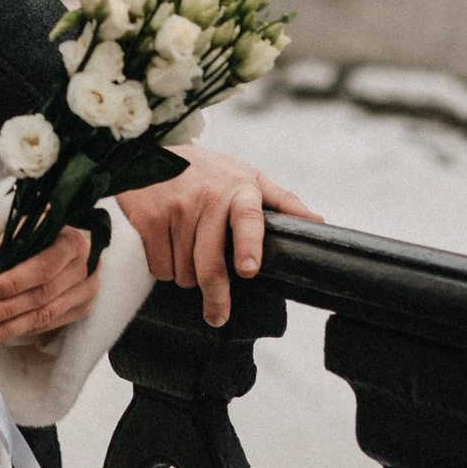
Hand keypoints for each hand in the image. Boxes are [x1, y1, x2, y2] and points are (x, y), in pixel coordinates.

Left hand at [0, 223, 99, 348]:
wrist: (61, 243)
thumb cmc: (36, 237)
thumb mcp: (15, 240)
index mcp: (71, 241)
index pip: (42, 267)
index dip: (13, 282)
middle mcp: (86, 266)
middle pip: (43, 295)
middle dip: (5, 310)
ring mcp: (87, 290)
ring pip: (45, 315)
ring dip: (8, 328)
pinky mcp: (83, 308)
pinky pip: (49, 324)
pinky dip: (22, 330)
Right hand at [112, 149, 313, 324]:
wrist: (149, 151)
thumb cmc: (208, 170)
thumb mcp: (246, 176)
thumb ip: (282, 201)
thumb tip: (318, 224)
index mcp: (239, 189)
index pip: (247, 219)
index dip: (248, 245)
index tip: (248, 270)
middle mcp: (207, 198)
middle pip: (210, 263)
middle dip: (216, 296)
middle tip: (218, 316)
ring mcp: (175, 208)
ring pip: (184, 272)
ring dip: (187, 276)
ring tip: (189, 257)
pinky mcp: (147, 218)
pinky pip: (160, 266)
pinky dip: (164, 268)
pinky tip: (167, 250)